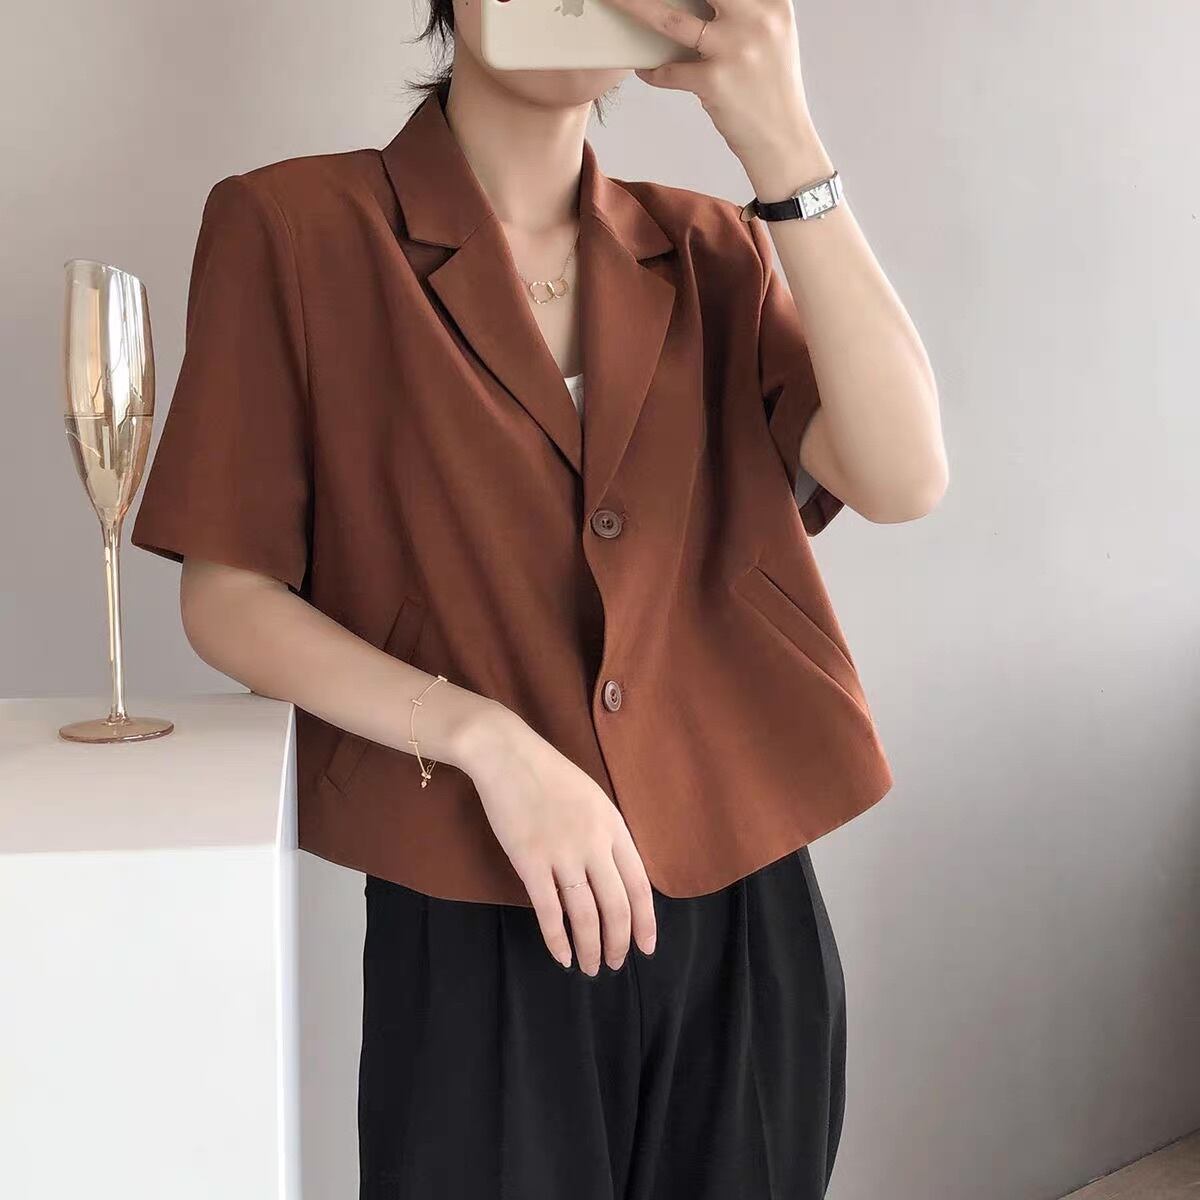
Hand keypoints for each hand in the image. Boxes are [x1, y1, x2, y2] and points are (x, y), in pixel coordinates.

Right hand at [459, 707, 657, 974]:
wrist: (507, 754)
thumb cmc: (548, 774)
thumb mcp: (592, 798)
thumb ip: (606, 835)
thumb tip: (616, 877)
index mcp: (613, 825)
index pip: (640, 884)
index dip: (646, 921)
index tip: (647, 947)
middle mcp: (593, 842)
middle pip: (616, 905)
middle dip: (619, 942)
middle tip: (615, 963)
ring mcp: (562, 852)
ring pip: (586, 914)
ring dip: (590, 947)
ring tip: (590, 967)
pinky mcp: (529, 860)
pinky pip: (549, 910)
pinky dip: (557, 938)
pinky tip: (561, 956)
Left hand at [606, 0, 831, 195]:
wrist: (783, 141)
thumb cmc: (771, 88)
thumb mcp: (771, 35)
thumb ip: (746, 9)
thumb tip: (702, 1)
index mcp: (772, 2)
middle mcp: (756, 19)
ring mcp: (734, 49)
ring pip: (669, 20)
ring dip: (635, 8)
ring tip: (615, 1)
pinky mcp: (714, 82)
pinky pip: (669, 70)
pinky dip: (654, 71)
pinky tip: (647, 70)